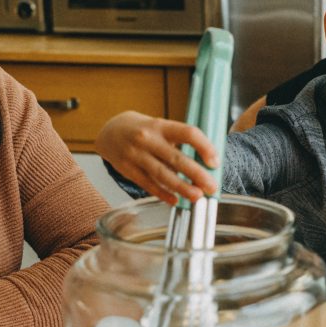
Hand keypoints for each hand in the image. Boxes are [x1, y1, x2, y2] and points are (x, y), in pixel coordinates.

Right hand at [95, 111, 219, 204]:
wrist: (110, 131)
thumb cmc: (144, 130)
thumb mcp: (161, 127)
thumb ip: (179, 143)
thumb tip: (204, 166)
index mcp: (161, 125)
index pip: (188, 133)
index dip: (204, 147)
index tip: (215, 162)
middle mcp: (147, 139)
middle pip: (176, 158)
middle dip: (196, 174)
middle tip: (212, 187)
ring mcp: (135, 155)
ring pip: (162, 174)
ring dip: (182, 187)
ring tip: (197, 196)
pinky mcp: (127, 169)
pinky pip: (147, 184)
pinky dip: (163, 193)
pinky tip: (175, 200)